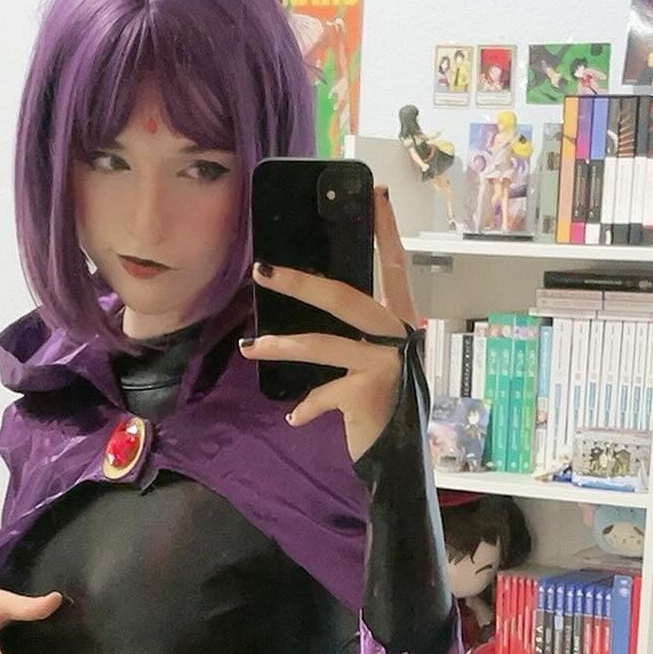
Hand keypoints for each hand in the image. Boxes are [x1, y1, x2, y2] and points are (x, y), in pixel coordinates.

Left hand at [237, 185, 418, 461]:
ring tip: (250, 348)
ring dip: (280, 346)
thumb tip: (314, 304)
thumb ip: (359, 336)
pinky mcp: (367, 392)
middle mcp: (399, 336)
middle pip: (344, 296)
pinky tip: (295, 418)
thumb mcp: (375, 364)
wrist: (400, 460)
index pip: (395, 266)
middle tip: (261, 270)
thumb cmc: (383, 406)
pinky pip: (323, 391)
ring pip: (321, 343)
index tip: (376, 192)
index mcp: (402, 322)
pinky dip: (306, 407)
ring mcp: (385, 363)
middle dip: (298, 282)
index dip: (386, 231)